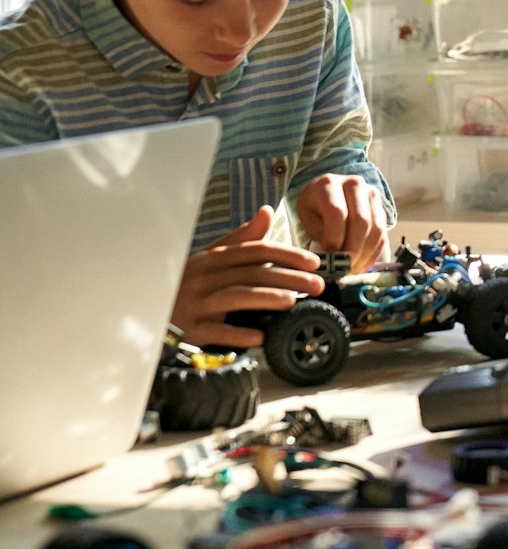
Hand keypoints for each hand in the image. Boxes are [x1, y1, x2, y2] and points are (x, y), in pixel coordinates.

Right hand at [172, 207, 323, 347]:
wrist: (150, 311)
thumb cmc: (188, 284)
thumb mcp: (211, 258)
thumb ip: (241, 239)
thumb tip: (267, 212)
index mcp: (213, 258)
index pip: (255, 251)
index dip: (286, 254)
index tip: (313, 261)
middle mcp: (204, 277)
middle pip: (252, 273)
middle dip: (288, 277)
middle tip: (317, 284)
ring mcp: (196, 303)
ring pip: (236, 296)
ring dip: (266, 299)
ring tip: (292, 302)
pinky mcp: (190, 328)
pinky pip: (216, 331)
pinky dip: (238, 334)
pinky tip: (260, 336)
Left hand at [294, 173, 390, 267]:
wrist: (329, 195)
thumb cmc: (315, 209)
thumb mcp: (308, 217)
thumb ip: (320, 234)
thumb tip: (333, 260)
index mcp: (329, 184)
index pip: (337, 212)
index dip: (334, 237)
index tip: (329, 257)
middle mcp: (354, 184)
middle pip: (361, 220)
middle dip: (352, 249)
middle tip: (343, 268)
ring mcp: (372, 194)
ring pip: (376, 228)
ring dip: (365, 254)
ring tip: (352, 269)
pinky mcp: (382, 208)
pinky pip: (383, 234)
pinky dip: (374, 253)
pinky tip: (362, 265)